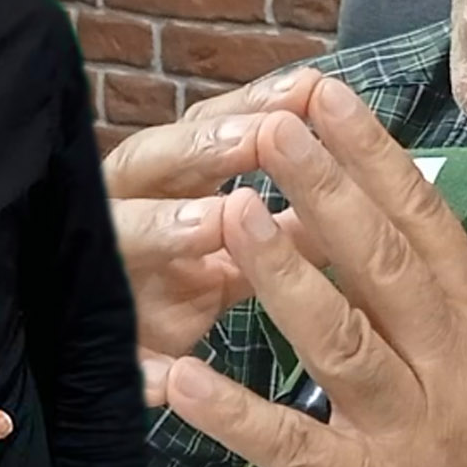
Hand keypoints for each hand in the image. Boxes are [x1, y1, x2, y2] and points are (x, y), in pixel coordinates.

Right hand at [102, 67, 326, 404]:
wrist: (118, 352)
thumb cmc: (185, 277)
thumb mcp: (246, 243)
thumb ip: (292, 216)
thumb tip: (363, 182)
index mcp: (165, 180)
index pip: (205, 127)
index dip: (253, 105)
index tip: (306, 88)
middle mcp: (124, 214)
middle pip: (149, 161)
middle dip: (203, 146)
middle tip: (260, 136)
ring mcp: (103, 277)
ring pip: (117, 239)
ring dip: (162, 227)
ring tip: (214, 222)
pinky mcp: (104, 347)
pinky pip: (112, 355)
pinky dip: (137, 366)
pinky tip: (166, 379)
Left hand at [160, 77, 466, 466]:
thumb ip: (430, 285)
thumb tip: (377, 192)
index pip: (424, 221)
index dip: (375, 155)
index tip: (328, 97)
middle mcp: (447, 364)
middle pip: (383, 265)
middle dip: (328, 190)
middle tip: (274, 129)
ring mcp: (406, 428)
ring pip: (343, 343)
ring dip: (285, 276)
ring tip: (235, 215)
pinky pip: (295, 447)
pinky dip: (238, 413)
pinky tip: (188, 379)